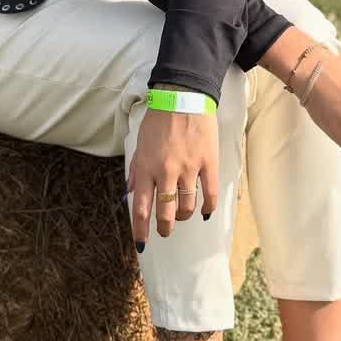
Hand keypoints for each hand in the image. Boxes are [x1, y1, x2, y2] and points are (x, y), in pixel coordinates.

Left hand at [127, 87, 218, 243]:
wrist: (182, 96)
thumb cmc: (158, 119)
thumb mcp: (140, 143)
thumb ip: (136, 169)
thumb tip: (131, 192)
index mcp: (146, 168)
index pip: (142, 208)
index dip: (141, 230)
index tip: (142, 243)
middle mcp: (166, 172)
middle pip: (165, 213)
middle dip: (164, 228)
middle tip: (165, 232)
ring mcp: (188, 168)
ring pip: (187, 207)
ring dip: (184, 217)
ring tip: (183, 216)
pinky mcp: (208, 163)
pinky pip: (209, 193)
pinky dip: (207, 207)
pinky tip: (204, 212)